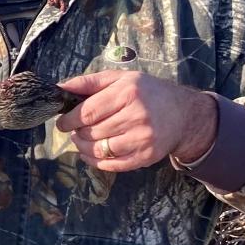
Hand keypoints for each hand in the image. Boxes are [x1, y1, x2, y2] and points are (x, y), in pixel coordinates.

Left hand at [56, 71, 217, 171]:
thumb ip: (89, 82)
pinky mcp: (146, 157)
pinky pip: (113, 165)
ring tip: (81, 141)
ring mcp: (142, 139)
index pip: (88, 112)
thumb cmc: (148, 93)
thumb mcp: (121, 79)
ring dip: (84, 148)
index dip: (69, 120)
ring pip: (100, 150)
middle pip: (92, 132)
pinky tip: (91, 154)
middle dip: (76, 134)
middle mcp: (136, 115)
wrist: (184, 114)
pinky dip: (96, 162)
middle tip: (74, 131)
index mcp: (128, 93)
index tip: (62, 123)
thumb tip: (60, 88)